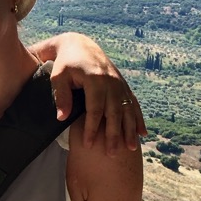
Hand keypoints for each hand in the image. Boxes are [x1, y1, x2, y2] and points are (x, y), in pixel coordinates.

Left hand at [48, 33, 146, 152]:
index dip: (92, 128)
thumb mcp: (58, 76)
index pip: (94, 110)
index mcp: (95, 80)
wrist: (80, 45)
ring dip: (130, 130)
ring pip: (127, 110)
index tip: (89, 145)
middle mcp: (111, 82)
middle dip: (114, 134)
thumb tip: (62, 119)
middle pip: (114, 113)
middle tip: (113, 154)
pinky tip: (142, 133)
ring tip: (131, 148)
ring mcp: (119, 83)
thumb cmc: (65, 63)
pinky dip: (138, 118)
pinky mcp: (123, 85)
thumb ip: (61, 96)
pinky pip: (133, 104)